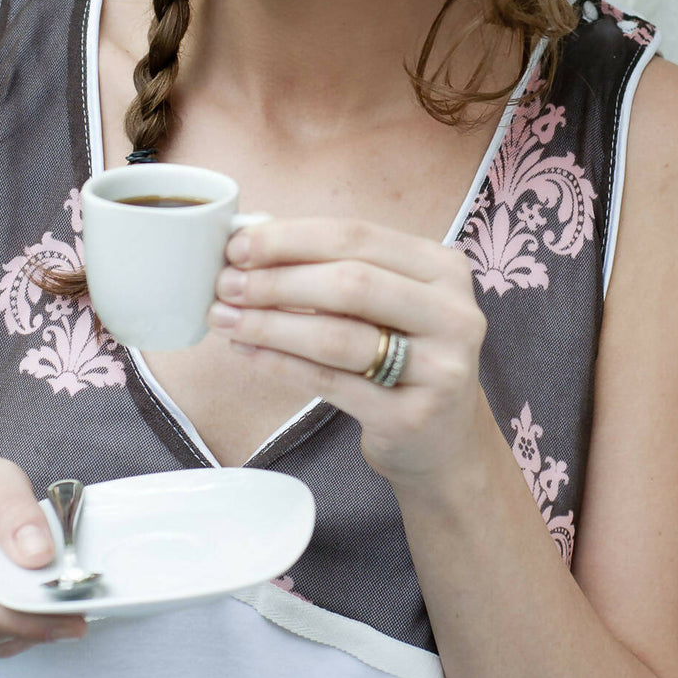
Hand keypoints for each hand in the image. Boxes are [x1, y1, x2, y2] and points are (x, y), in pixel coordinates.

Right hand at [0, 458, 86, 656]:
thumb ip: (14, 508)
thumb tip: (38, 555)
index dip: (28, 612)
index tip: (75, 608)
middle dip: (42, 612)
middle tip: (85, 596)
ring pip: (1, 637)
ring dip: (35, 617)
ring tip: (52, 581)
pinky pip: (1, 643)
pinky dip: (26, 625)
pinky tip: (31, 596)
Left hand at [208, 218, 488, 484]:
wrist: (443, 441)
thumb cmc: (401, 357)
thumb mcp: (389, 302)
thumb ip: (337, 267)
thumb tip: (252, 241)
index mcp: (444, 268)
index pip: (358, 236)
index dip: (291, 238)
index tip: (238, 246)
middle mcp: (453, 313)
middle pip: (350, 282)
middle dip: (276, 280)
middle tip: (225, 284)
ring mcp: (439, 368)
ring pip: (337, 335)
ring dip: (270, 323)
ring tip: (224, 318)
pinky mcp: (411, 416)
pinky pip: (331, 382)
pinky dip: (281, 363)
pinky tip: (249, 351)